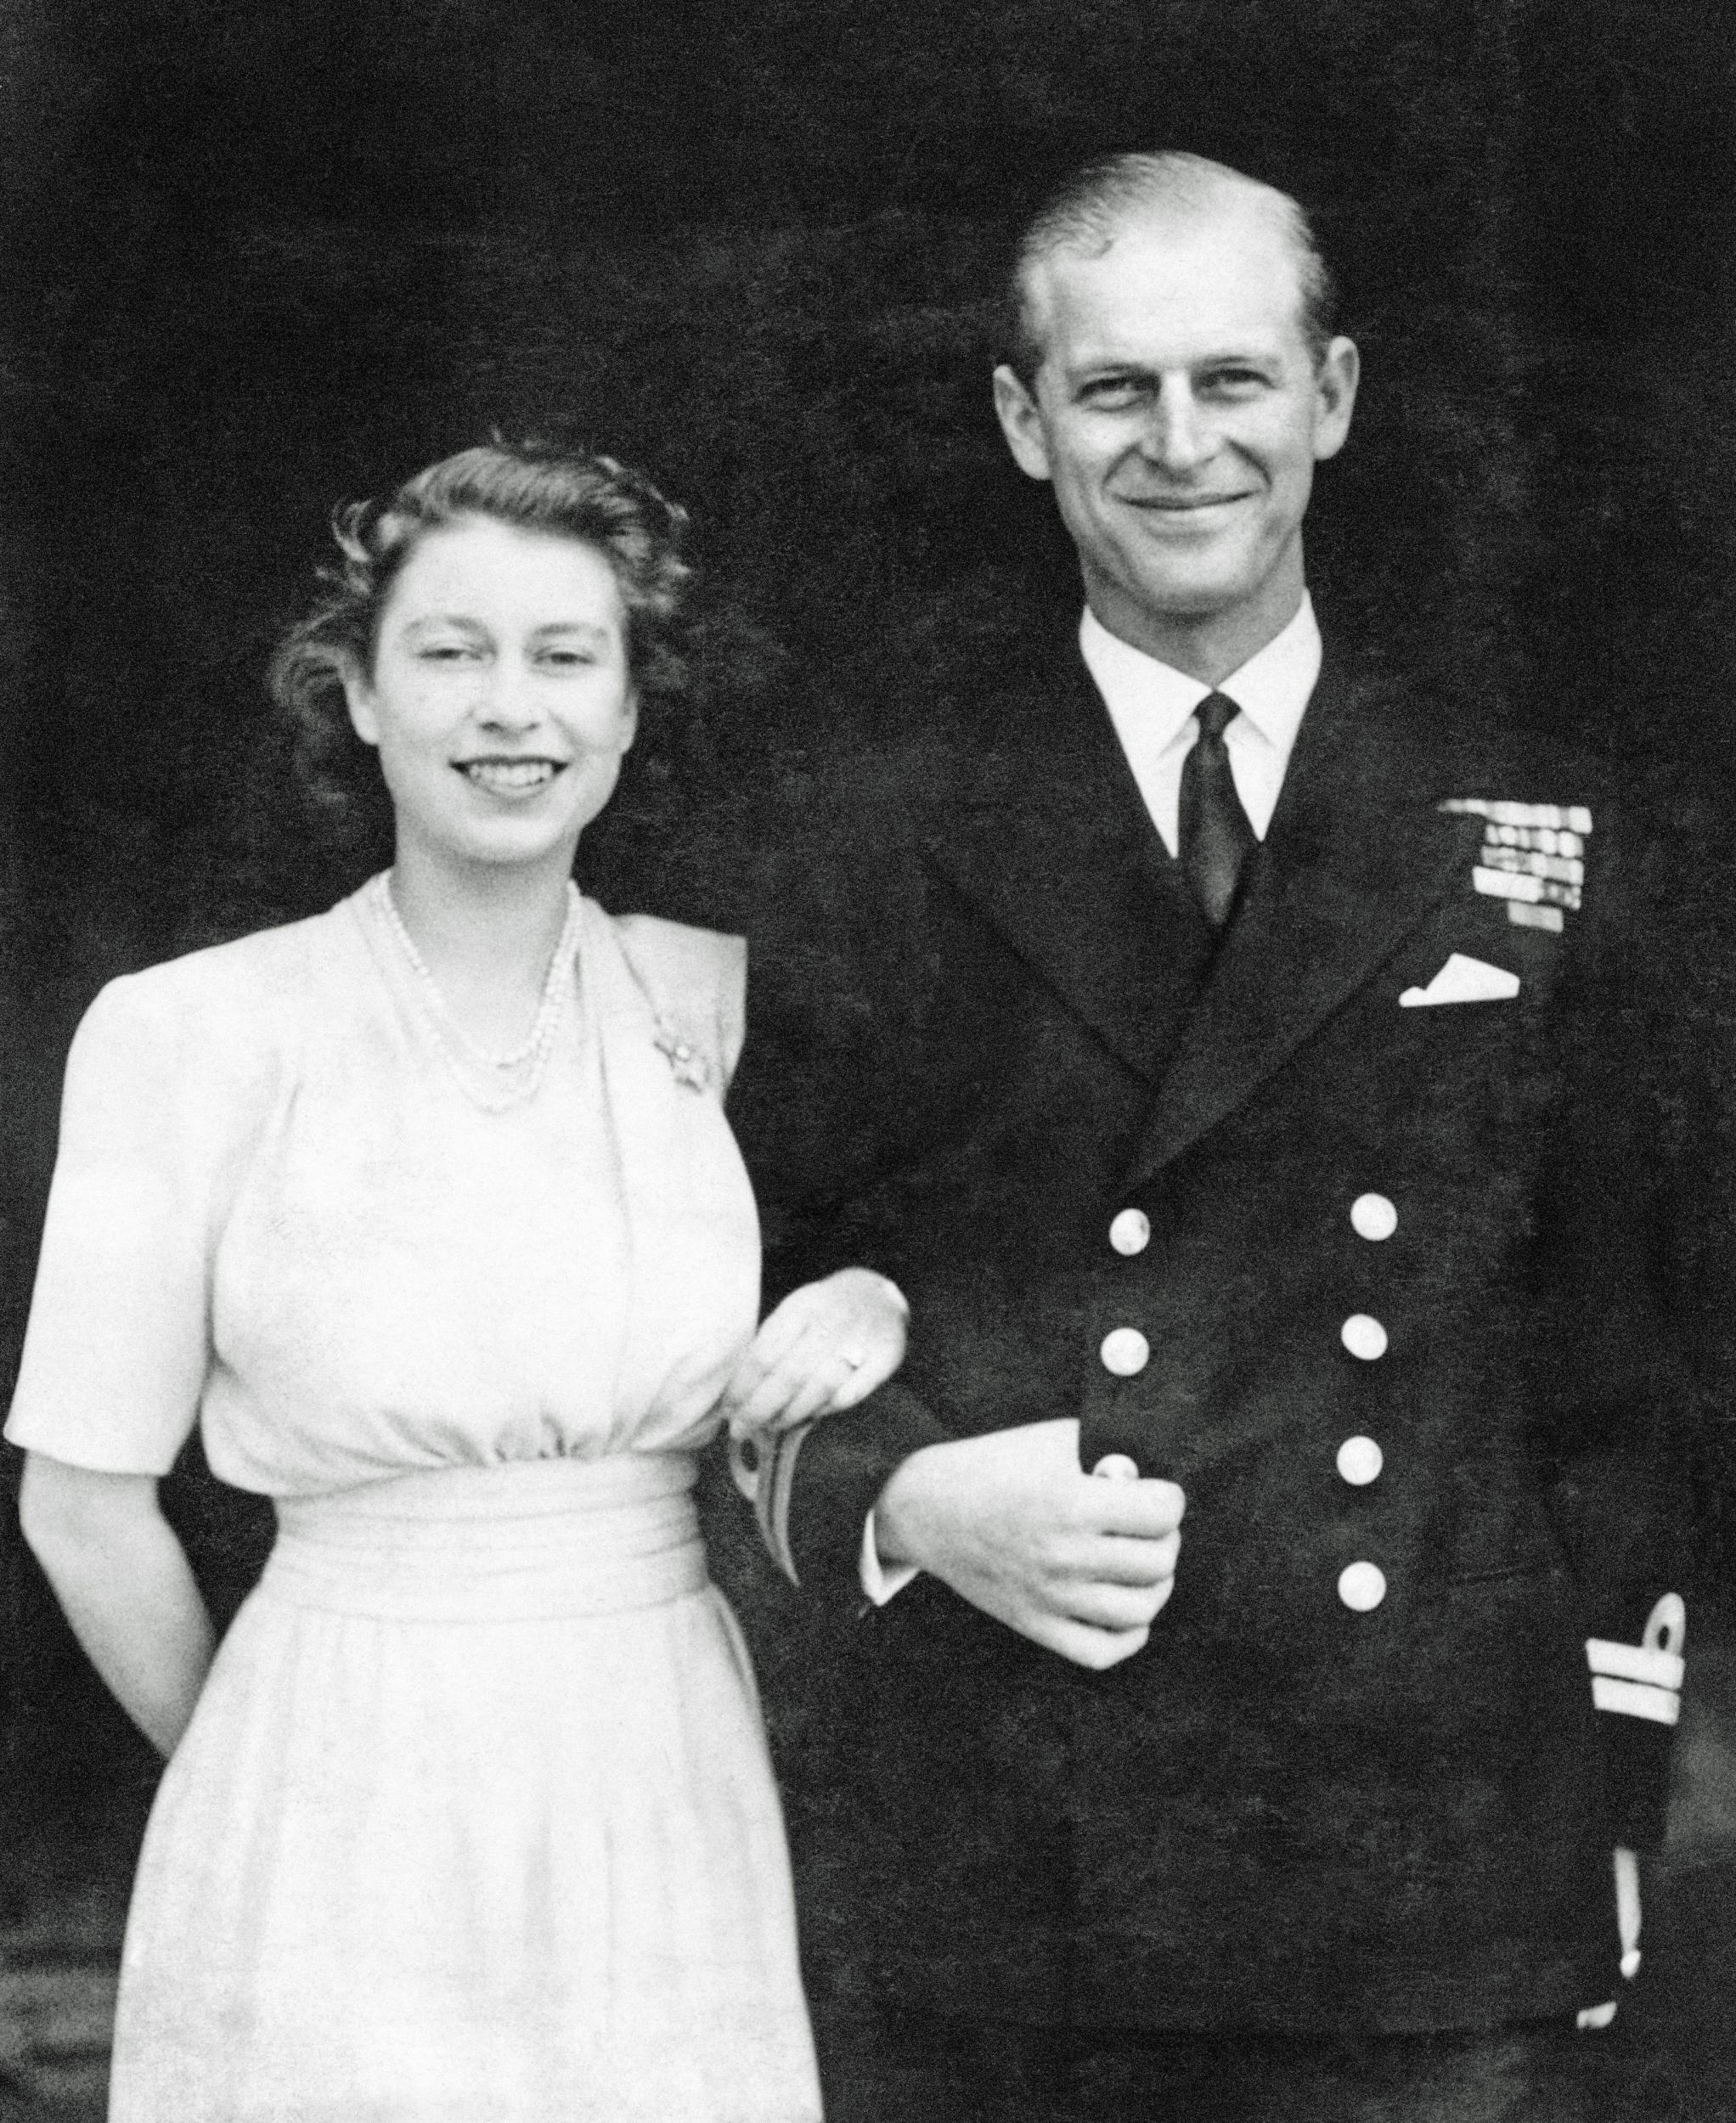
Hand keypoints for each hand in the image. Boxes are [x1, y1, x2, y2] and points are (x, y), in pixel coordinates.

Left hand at [718, 1268, 908, 1435]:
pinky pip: (850, 1394)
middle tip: (741, 1429)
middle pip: (790, 1376)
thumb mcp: (794, 1312)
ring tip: (771, 1425)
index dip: (743, 1387)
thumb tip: (738, 1389)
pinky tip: (809, 1416)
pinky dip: (826, 1409)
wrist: (877, 1295)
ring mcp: (860, 1340)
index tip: (728, 1409)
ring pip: (819, 1389)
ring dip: (790, 1414)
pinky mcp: (884, 1358)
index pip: (766, 1354)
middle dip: (760, 1408)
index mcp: (801, 1307)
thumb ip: (770, 1344)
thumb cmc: (823, 1311)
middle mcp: (831, 1322)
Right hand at [872, 1418, 1183, 1669]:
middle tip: (1148, 1524)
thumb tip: (1155, 1477)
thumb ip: (1108, 1454)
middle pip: (1158, 1561)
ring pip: (1140, 1609)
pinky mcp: (1035, 1624)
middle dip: (1165, 1537)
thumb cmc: (994, 1465)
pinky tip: (1127, 1607)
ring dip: (1155, 1583)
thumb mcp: (1052, 1441)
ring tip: (1142, 1562)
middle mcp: (1062, 1556)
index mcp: (1069, 1504)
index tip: (1156, 1493)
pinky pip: (1102, 1651)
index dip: (1168, 1498)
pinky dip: (1129, 1634)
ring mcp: (1049, 1597)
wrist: (927, 1507)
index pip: (1161, 1514)